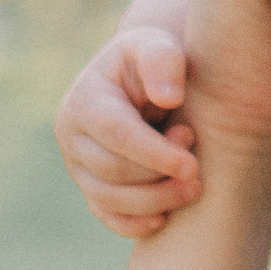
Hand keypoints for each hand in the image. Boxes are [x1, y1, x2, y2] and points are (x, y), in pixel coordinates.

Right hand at [56, 27, 202, 239]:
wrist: (146, 79)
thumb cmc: (155, 61)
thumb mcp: (158, 46)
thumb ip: (163, 61)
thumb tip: (168, 99)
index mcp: (85, 99)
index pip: (116, 134)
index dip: (154, 154)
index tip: (191, 165)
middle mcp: (72, 134)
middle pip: (112, 171)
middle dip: (159, 178)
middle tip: (198, 169)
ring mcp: (77, 164)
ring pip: (108, 198)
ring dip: (154, 202)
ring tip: (193, 187)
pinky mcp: (90, 185)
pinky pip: (105, 215)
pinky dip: (133, 224)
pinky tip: (164, 218)